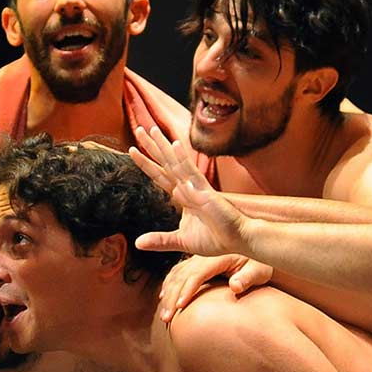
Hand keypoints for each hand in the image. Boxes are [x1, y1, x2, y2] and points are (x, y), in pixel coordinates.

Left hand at [128, 126, 249, 256]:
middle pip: (166, 163)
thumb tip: (138, 243)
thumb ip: (160, 241)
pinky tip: (174, 145)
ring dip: (163, 146)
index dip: (146, 164)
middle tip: (138, 128)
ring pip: (175, 162)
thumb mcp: (182, 242)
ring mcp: (197, 187)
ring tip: (151, 129)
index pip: (161, 176)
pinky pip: (192, 174)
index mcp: (183, 196)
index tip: (132, 150)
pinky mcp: (207, 192)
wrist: (239, 239)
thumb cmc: (216, 238)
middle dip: (151, 147)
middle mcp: (188, 187)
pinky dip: (183, 160)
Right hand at [157, 254, 274, 321]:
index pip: (197, 275)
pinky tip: (163, 296)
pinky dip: (168, 284)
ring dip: (167, 294)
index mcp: (217, 258)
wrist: (257, 249)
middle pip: (181, 277)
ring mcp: (198, 258)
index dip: (187, 290)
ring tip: (164, 315)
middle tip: (166, 319)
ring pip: (176, 275)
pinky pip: (177, 272)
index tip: (180, 306)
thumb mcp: (260, 270)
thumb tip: (235, 287)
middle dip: (171, 298)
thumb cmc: (260, 264)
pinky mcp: (196, 262)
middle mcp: (203, 257)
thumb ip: (248, 278)